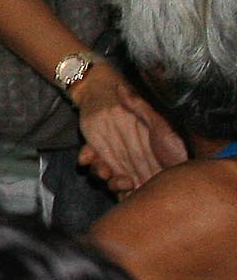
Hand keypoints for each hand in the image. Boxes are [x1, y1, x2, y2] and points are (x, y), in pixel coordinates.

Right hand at [73, 66, 189, 194]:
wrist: (191, 173)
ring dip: (112, 183)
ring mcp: (132, 176)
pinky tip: (127, 192)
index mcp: (130, 144)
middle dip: (101, 170)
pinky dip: (119, 192)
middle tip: (106, 172)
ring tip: (124, 182)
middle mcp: (128, 160)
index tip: (88, 157)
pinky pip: (120, 193)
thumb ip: (138, 106)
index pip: (104, 148)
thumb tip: (119, 87)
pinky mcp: (137, 191)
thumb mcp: (158, 122)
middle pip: (104, 166)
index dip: (92, 153)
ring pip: (110, 180)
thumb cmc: (176, 145)